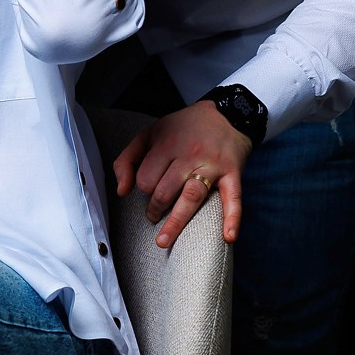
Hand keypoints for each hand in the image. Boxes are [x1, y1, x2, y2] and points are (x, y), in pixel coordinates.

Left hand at [111, 101, 251, 247]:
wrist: (227, 114)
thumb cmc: (183, 128)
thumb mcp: (149, 134)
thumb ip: (127, 160)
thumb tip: (122, 192)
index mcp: (167, 144)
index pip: (145, 179)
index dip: (143, 188)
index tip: (149, 189)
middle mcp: (189, 155)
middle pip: (164, 191)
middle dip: (154, 208)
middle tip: (153, 214)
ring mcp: (212, 165)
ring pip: (191, 197)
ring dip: (176, 222)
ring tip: (164, 240)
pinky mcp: (233, 173)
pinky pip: (233, 198)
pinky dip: (232, 218)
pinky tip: (228, 237)